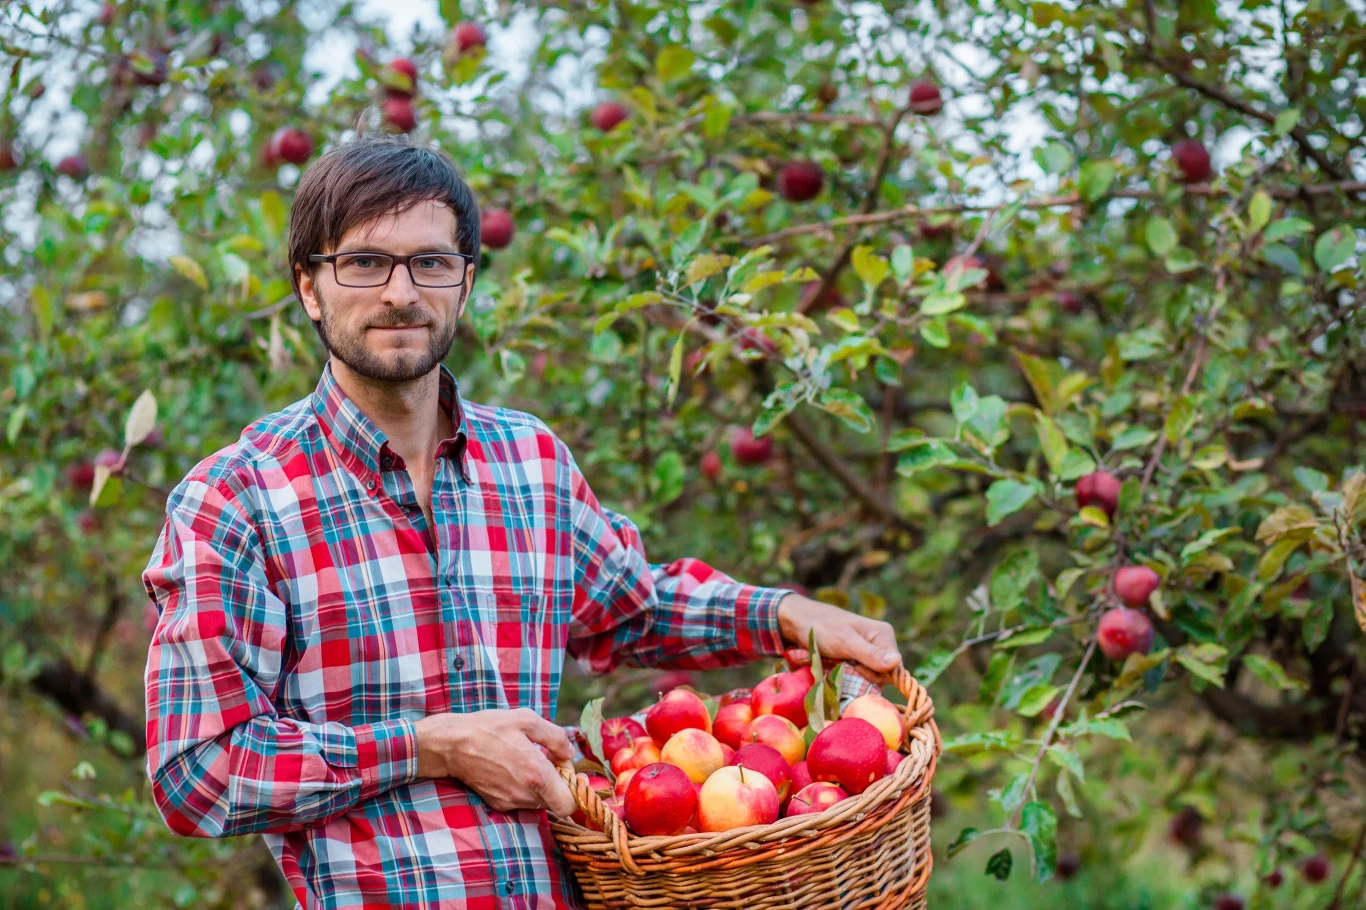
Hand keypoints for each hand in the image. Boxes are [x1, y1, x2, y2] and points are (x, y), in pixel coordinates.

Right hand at [413, 708, 576, 816]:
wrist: (451, 744)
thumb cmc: (490, 728)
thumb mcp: (527, 720)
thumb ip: (556, 738)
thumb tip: (570, 754)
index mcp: (537, 775)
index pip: (569, 805)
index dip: (575, 792)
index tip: (569, 774)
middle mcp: (525, 794)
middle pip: (555, 802)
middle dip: (558, 784)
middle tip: (549, 762)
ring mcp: (510, 802)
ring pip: (539, 802)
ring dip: (540, 787)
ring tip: (527, 762)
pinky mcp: (497, 804)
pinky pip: (521, 801)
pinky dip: (523, 789)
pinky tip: (512, 769)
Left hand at [776, 593, 901, 673]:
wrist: (799, 621)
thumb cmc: (822, 627)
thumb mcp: (845, 642)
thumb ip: (870, 654)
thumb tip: (896, 662)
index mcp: (884, 635)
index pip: (894, 668)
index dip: (876, 673)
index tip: (856, 667)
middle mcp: (880, 644)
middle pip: (883, 675)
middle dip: (863, 675)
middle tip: (844, 663)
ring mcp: (868, 652)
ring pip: (870, 677)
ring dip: (854, 675)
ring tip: (839, 663)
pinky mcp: (857, 659)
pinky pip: (859, 675)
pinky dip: (848, 674)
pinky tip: (838, 665)